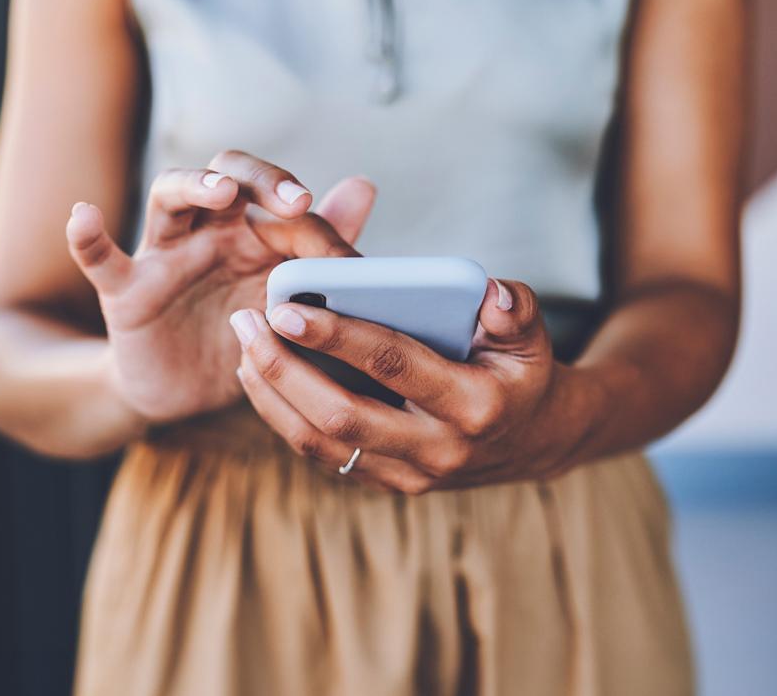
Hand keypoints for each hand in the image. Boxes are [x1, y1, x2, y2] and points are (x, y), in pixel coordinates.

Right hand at [67, 150, 375, 422]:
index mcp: (251, 231)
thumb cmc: (241, 337)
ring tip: (219, 191)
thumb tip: (362, 185)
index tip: (342, 253)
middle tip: (295, 202)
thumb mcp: (286, 300)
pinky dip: (87, 236)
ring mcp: (162, 256)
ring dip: (192, 187)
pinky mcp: (125, 292)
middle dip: (260, 179)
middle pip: (225, 175)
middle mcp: (206, 231)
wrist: (186, 395)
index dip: (311, 217)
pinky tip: (83, 215)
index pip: (278, 198)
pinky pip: (100, 259)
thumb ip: (319, 246)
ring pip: (168, 198)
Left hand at [230, 278, 589, 492]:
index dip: (336, 337)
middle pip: (341, 415)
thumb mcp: (531, 335)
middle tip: (245, 322)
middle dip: (283, 369)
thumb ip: (515, 309)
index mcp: (475, 405)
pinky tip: (257, 377)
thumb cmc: (520, 370)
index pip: (393, 366)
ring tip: (242, 346)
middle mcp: (438, 449)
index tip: (285, 308)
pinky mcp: (385, 483)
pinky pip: (322, 455)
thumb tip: (492, 294)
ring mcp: (408, 475)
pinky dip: (283, 416)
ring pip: (321, 443)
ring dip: (272, 395)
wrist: (534, 440)